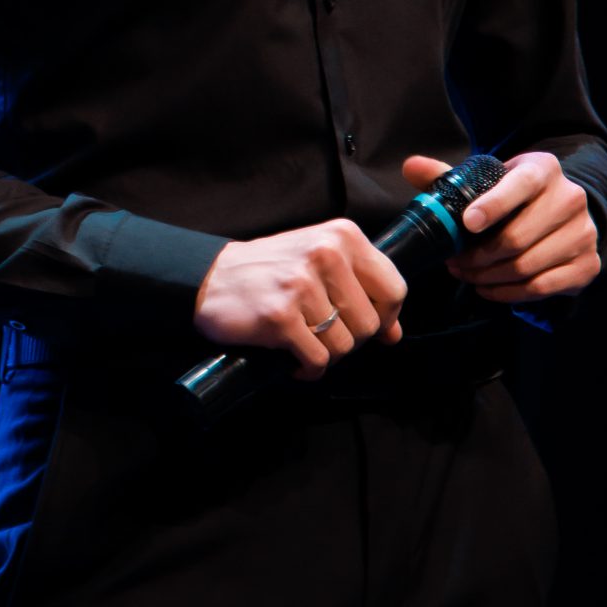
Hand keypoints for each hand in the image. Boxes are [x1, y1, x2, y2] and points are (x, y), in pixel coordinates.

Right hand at [193, 219, 406, 380]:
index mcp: (343, 237)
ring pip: (343, 346)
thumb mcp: (320, 263)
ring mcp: (302, 284)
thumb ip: (360, 290)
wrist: (212, 278)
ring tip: (301, 339)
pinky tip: (290, 356)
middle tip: (320, 331)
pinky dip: (305, 369)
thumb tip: (393, 333)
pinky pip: (316, 361)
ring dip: (324, 354)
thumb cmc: (271, 270)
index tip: (366, 324)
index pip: (394, 288)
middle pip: (369, 324)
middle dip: (348, 338)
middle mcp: (326, 254)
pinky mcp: (281, 315)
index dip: (385, 316)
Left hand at [401, 152, 600, 303]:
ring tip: (468, 275)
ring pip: (527, 266)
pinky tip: (489, 288)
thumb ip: (449, 176)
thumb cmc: (515, 196)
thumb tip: (410, 167)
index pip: (519, 185)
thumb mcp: (488, 179)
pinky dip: (509, 293)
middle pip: (517, 237)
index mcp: (543, 169)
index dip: (493, 205)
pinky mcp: (587, 264)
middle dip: (478, 256)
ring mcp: (583, 233)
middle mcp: (570, 198)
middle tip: (455, 263)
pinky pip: (541, 287)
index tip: (467, 224)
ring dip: (489, 277)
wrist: (563, 211)